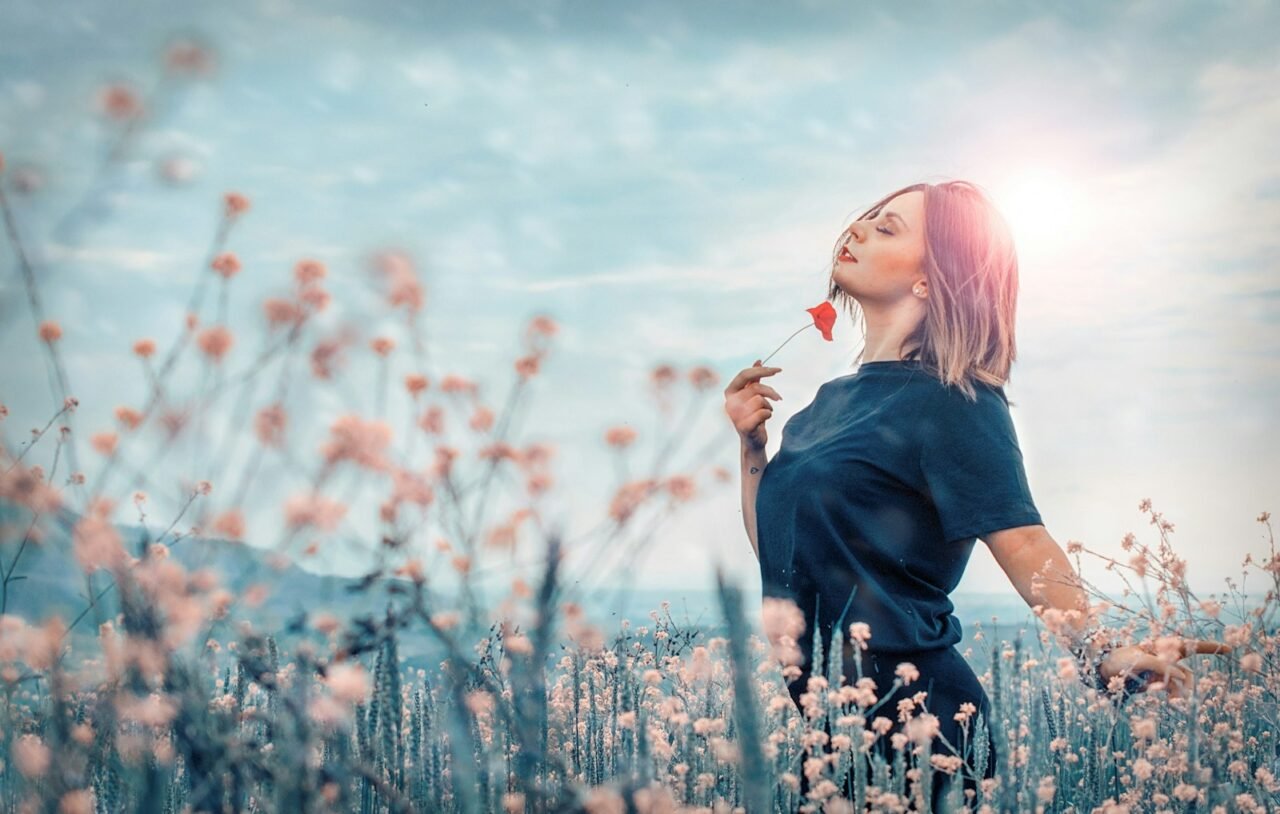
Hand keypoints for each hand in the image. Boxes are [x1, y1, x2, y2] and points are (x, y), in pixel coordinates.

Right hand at [724, 360, 782, 452]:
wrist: (752, 440)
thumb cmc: (752, 416)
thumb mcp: (752, 395)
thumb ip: (754, 379)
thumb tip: (758, 361)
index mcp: (730, 392)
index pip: (745, 374)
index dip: (762, 370)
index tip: (777, 370)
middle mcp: (729, 403)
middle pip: (755, 387)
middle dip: (770, 392)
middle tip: (778, 398)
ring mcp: (735, 415)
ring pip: (760, 400)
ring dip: (768, 406)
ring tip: (766, 412)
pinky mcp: (743, 426)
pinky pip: (763, 413)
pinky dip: (768, 415)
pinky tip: (764, 420)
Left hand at [1099, 638, 1231, 698]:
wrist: (1100, 670)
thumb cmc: (1118, 659)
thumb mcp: (1138, 659)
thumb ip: (1161, 666)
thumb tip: (1184, 678)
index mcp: (1162, 647)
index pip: (1189, 646)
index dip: (1209, 647)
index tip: (1229, 649)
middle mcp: (1165, 659)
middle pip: (1187, 673)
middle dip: (1188, 685)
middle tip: (1181, 699)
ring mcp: (1160, 672)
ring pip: (1180, 685)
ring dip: (1179, 694)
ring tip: (1173, 704)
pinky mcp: (1154, 684)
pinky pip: (1170, 691)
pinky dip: (1172, 697)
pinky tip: (1170, 704)